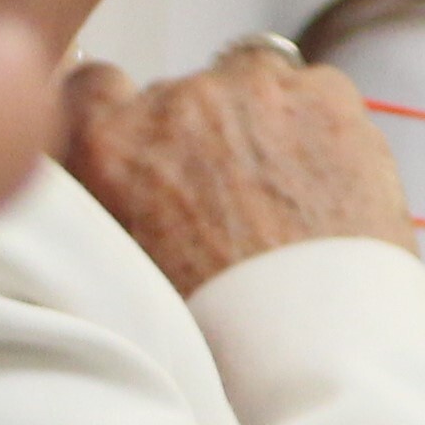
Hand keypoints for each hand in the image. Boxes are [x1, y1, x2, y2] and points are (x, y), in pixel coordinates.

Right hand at [52, 37, 415, 291]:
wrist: (308, 344)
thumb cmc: (215, 327)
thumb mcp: (120, 258)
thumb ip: (110, 194)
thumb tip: (120, 170)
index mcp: (106, 144)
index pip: (94, 86)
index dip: (130, 113)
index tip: (153, 140)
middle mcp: (173, 102)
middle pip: (186, 92)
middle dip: (207, 132)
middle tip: (236, 196)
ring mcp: (252, 90)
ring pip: (255, 79)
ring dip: (265, 117)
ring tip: (287, 191)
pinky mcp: (324, 95)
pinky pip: (318, 89)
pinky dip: (324, 122)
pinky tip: (330, 182)